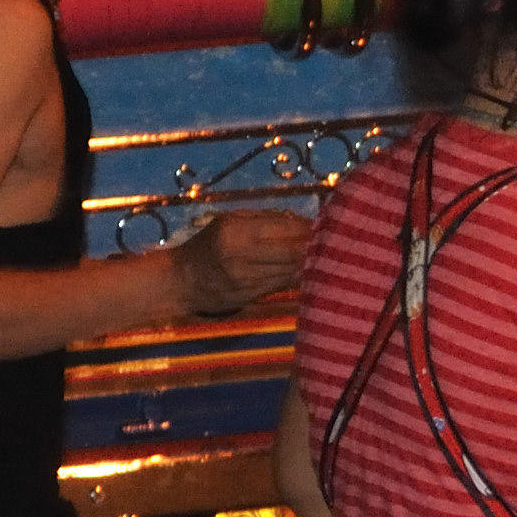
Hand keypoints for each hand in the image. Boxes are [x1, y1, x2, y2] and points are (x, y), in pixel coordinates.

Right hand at [172, 205, 316, 314]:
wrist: (183, 281)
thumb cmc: (207, 243)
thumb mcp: (229, 221)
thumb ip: (264, 219)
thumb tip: (303, 220)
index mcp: (236, 232)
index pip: (285, 229)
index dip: (309, 227)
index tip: (325, 222)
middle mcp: (243, 257)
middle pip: (294, 251)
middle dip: (315, 244)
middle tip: (333, 237)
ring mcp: (250, 280)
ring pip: (293, 269)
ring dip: (312, 261)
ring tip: (326, 252)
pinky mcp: (255, 297)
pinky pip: (286, 283)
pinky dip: (300, 275)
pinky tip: (311, 268)